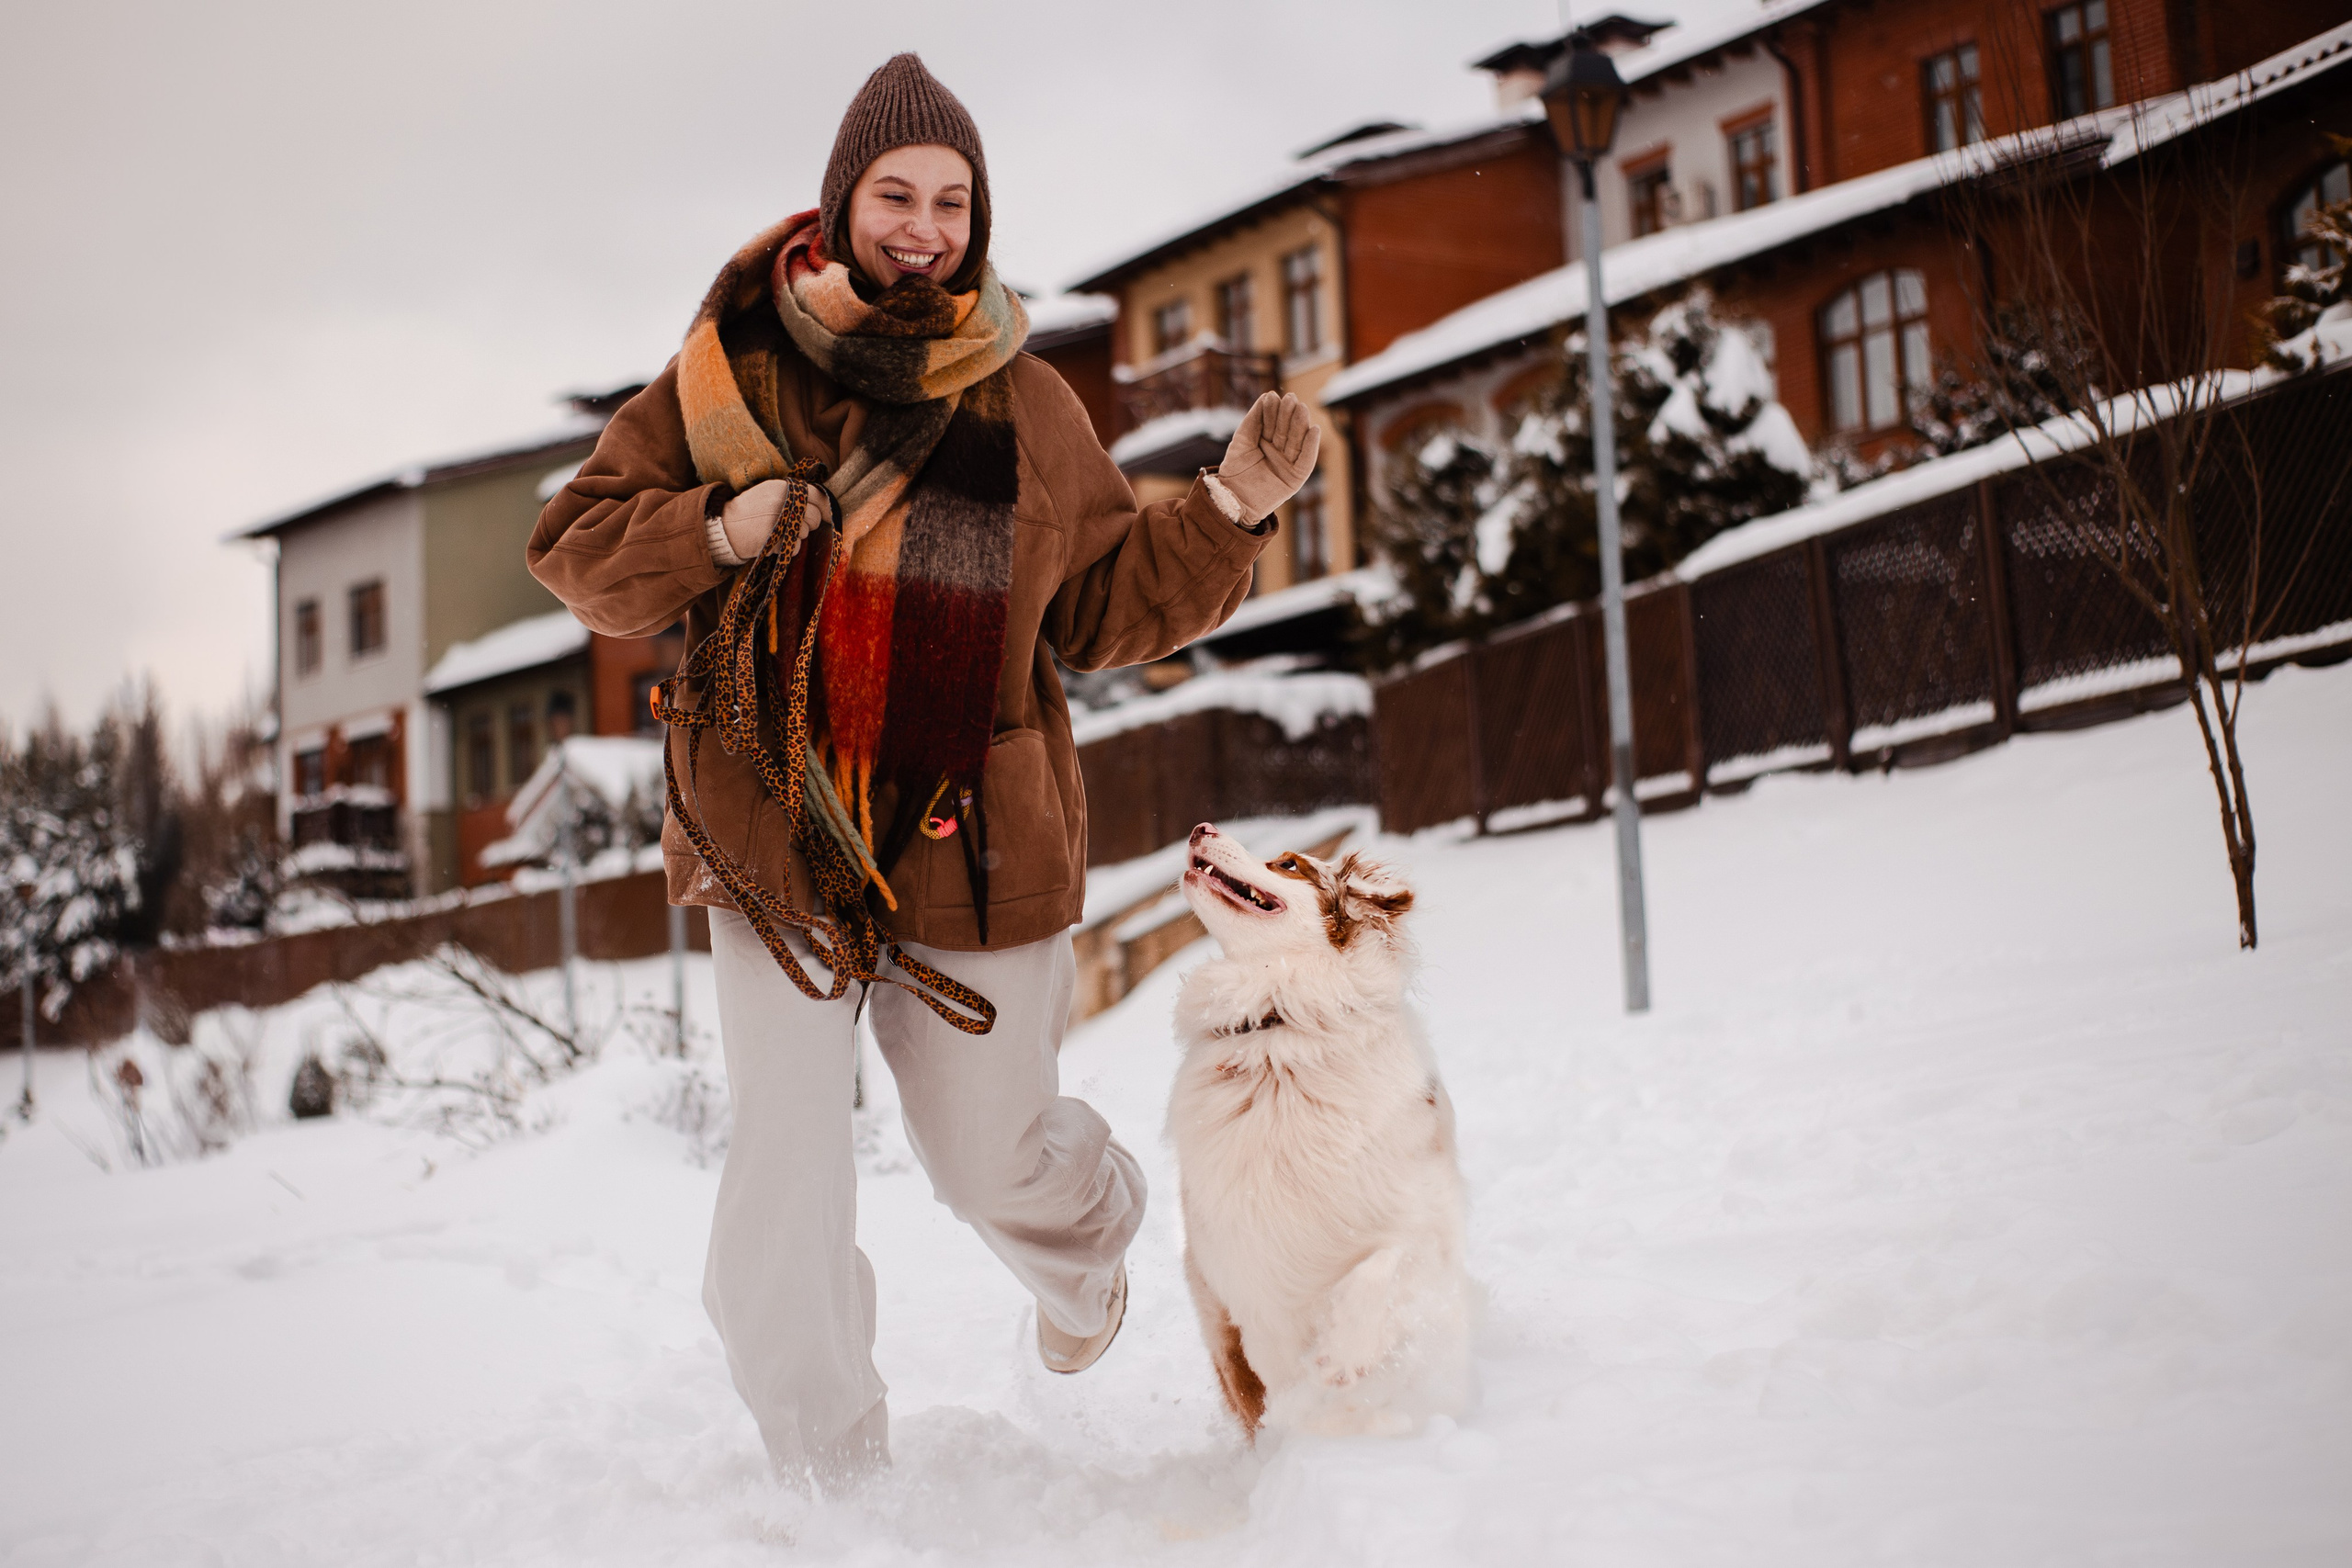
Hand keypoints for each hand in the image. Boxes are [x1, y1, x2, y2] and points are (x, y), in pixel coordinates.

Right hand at [719, 479, 822, 561]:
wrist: (726, 525)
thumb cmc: (752, 509)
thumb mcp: (771, 492)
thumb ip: (795, 496)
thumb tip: (826, 505)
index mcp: (784, 487)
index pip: (816, 495)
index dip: (824, 506)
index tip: (825, 515)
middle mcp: (783, 501)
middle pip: (815, 517)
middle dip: (808, 524)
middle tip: (792, 524)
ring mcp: (779, 520)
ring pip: (805, 533)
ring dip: (797, 536)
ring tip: (778, 531)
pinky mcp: (775, 539)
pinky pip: (795, 547)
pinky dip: (788, 548)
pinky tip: (774, 541)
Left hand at [1215, 391, 1320, 521]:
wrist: (1232, 498)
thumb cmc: (1234, 470)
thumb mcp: (1242, 440)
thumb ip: (1254, 419)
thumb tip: (1267, 395)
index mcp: (1267, 442)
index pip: (1273, 423)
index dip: (1273, 410)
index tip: (1273, 396)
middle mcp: (1280, 451)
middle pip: (1287, 430)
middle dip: (1288, 414)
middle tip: (1290, 398)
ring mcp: (1288, 464)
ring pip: (1297, 441)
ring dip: (1301, 424)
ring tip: (1302, 408)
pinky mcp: (1296, 478)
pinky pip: (1306, 460)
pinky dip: (1311, 446)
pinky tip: (1314, 429)